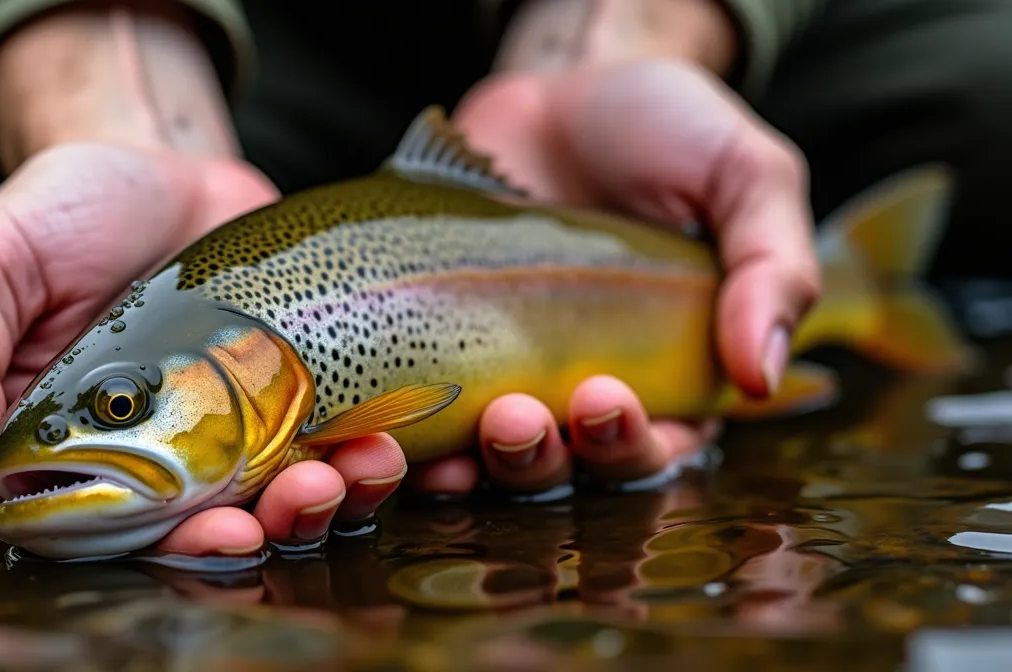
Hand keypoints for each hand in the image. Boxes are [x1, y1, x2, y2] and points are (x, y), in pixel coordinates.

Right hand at [0, 144, 410, 556]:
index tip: (222, 534)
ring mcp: (232, 431)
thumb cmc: (61, 213)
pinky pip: (336, 447)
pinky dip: (370, 460)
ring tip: (361, 467)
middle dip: (269, 527)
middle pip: (218, 528)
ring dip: (332, 501)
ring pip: (286, 498)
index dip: (174, 547)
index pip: (118, 533)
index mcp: (70, 453)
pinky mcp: (293, 397)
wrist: (159, 163)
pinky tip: (390, 443)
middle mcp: (154, 459)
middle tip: (303, 501)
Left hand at [405, 59, 817, 494]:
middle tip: (523, 417)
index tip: (606, 400)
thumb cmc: (667, 128)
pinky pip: (426, 412)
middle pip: (568, 466)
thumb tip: (763, 379)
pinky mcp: (441, 341)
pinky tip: (401, 434)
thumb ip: (773, 267)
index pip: (658, 446)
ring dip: (482, 460)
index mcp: (670, 369)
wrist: (565, 83)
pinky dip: (416, 438)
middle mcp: (584, 384)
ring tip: (476, 422)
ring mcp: (506, 367)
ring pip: (492, 455)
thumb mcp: (745, 175)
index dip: (632, 447)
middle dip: (548, 458)